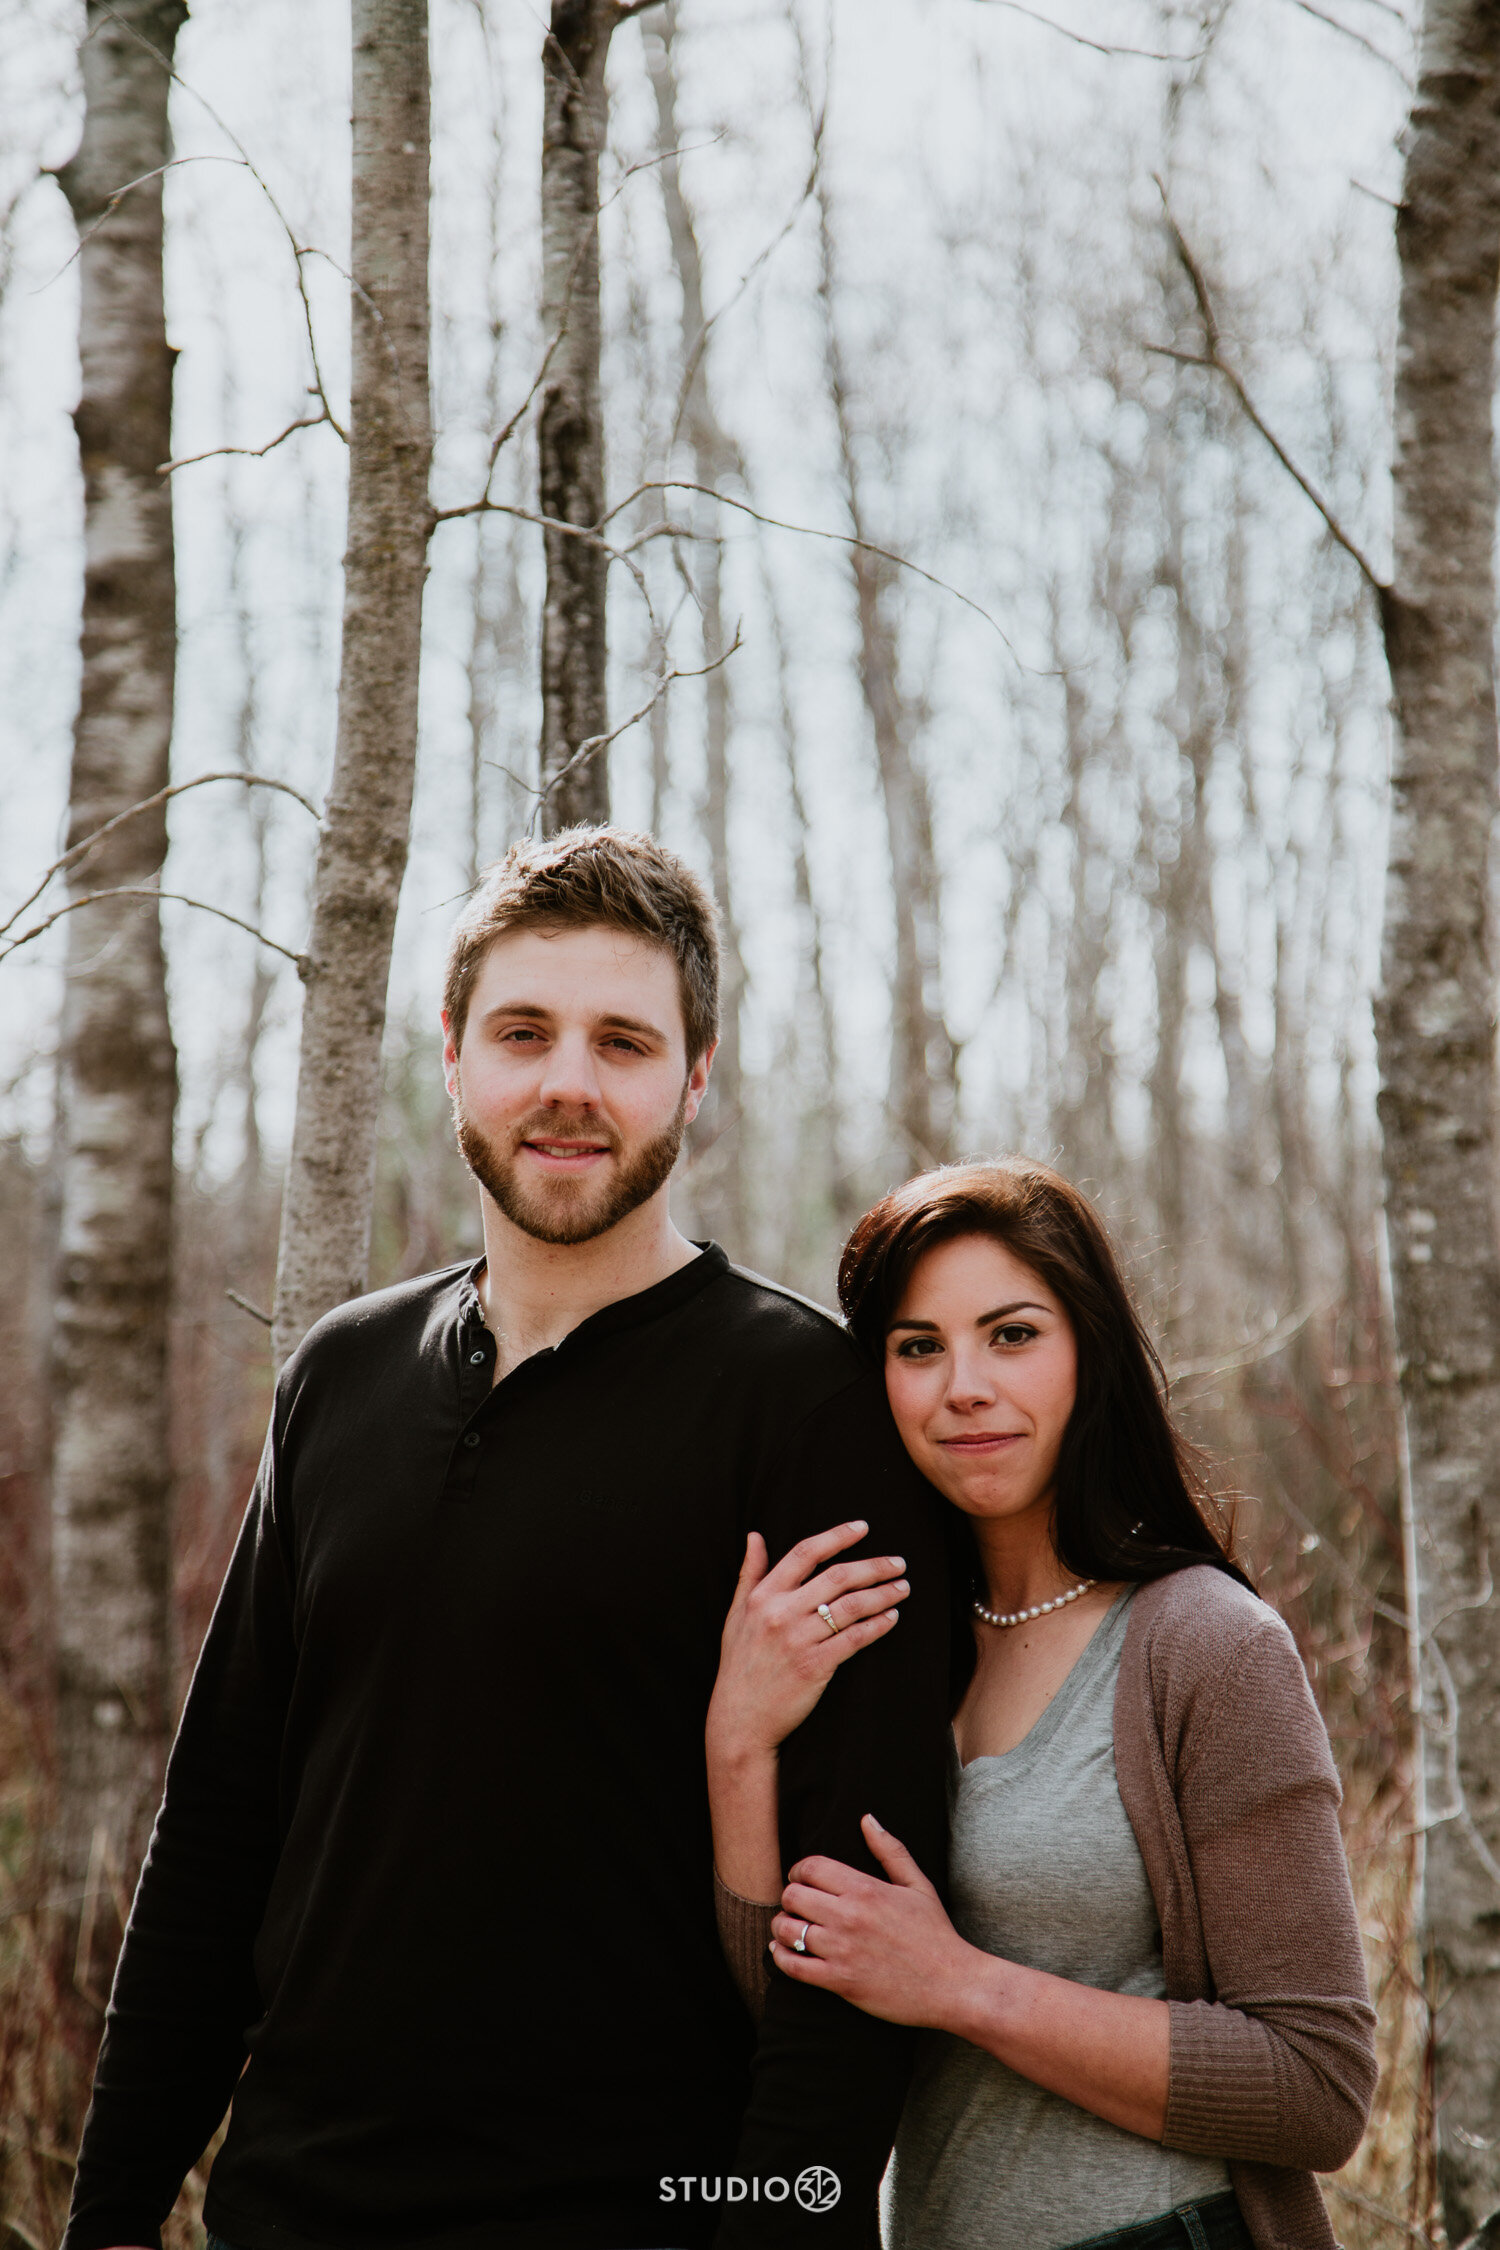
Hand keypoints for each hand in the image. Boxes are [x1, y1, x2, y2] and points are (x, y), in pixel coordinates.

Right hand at [706, 1522, 909, 1765]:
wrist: (740, 1718)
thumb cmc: (740, 1665)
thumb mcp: (736, 1614)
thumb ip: (749, 1574)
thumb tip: (755, 1535)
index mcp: (762, 1596)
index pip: (804, 1554)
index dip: (836, 1536)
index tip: (862, 1527)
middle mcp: (780, 1613)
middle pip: (837, 1577)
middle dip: (873, 1566)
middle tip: (898, 1562)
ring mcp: (798, 1640)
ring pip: (851, 1606)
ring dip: (883, 1594)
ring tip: (903, 1587)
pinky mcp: (815, 1666)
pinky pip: (854, 1638)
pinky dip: (877, 1625)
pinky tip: (892, 1617)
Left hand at [768, 1814, 976, 2029]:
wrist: (952, 1985)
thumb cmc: (936, 1934)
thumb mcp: (918, 1885)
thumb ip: (890, 1850)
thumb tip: (867, 1819)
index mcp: (866, 1889)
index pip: (811, 1867)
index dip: (799, 1870)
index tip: (801, 1878)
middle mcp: (849, 1916)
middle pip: (793, 1895)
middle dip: (790, 1897)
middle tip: (797, 1904)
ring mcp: (842, 1950)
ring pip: (787, 1930)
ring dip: (782, 1926)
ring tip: (789, 1927)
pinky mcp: (840, 1982)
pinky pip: (793, 1966)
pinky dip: (780, 1956)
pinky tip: (783, 1951)